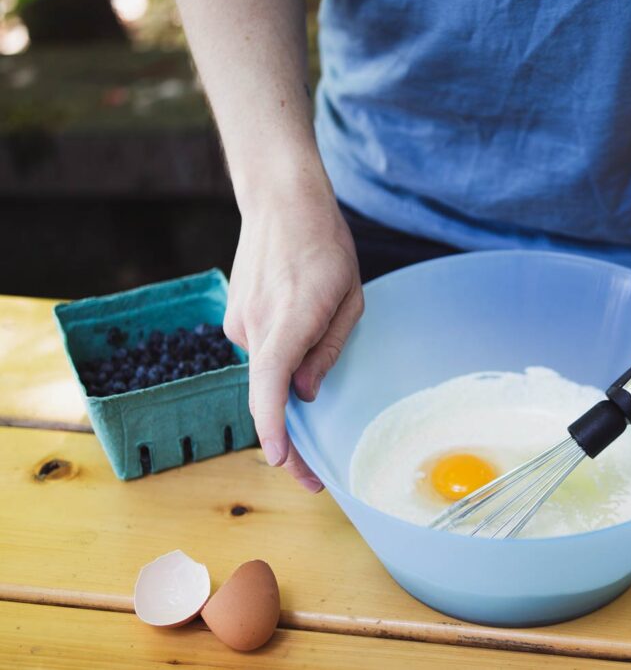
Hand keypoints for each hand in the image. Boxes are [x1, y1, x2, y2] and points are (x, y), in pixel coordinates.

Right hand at [224, 188, 362, 491]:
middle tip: (311, 475)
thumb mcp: (349, 299)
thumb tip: (304, 395)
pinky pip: (262, 352)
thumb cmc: (325, 246)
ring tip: (322, 334)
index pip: (270, 386)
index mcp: (289, 320)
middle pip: (269, 394)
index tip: (281, 460)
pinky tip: (301, 324)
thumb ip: (327, 350)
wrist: (280, 200)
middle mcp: (255, 326)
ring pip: (268, 371)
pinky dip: (282, 355)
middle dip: (288, 438)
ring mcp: (239, 323)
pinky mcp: (234, 318)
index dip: (274, 428)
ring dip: (292, 378)